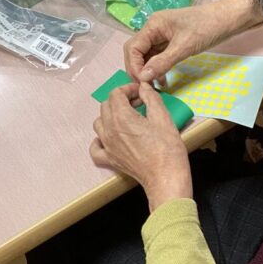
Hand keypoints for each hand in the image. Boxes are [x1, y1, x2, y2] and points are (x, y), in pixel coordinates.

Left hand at [90, 83, 191, 210]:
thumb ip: (151, 97)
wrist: (165, 177)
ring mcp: (107, 146)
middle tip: (138, 104)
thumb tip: (144, 87)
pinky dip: (100, 139)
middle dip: (121, 100)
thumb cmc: (167, 149)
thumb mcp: (163, 117)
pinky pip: (95, 147)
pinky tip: (110, 137)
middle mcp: (110, 130)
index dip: (128, 89)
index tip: (140, 93)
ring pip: (99, 122)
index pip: (116, 94)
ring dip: (110, 116)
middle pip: (106, 106)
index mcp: (122, 117)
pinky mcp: (109, 159)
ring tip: (127, 118)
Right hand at [124, 0, 260, 83]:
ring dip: (148, 71)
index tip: (142, 83)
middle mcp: (153, 29)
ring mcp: (161, 35)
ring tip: (154, 87)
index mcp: (153, 25)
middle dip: (138, 70)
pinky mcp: (170, 42)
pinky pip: (157, 56)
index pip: (133, 48)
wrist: (228, 19)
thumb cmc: (207, 28)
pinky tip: (163, 80)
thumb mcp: (184, 47)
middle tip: (145, 87)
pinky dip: (157, 68)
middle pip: (136, 52)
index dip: (134, 66)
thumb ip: (162, 62)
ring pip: (146, 56)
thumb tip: (143, 77)